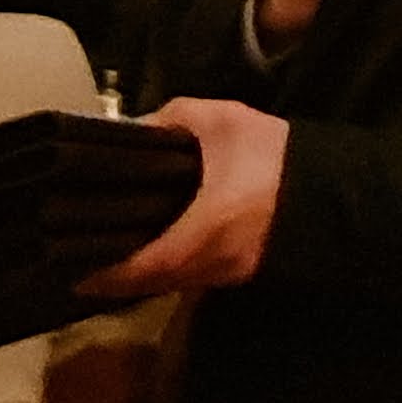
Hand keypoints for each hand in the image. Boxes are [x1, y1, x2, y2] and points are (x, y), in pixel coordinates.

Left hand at [79, 95, 288, 298]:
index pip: (134, 269)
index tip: (70, 264)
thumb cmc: (268, 153)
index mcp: (195, 232)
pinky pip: (189, 276)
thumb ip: (166, 121)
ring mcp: (223, 274)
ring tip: (115, 247)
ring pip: (167, 282)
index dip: (99, 271)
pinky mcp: (238, 273)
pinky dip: (167, 267)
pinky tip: (157, 244)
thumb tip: (129, 132)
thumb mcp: (217, 120)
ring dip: (140, 272)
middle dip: (113, 274)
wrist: (331, 184)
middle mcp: (205, 264)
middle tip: (84, 252)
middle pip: (144, 283)